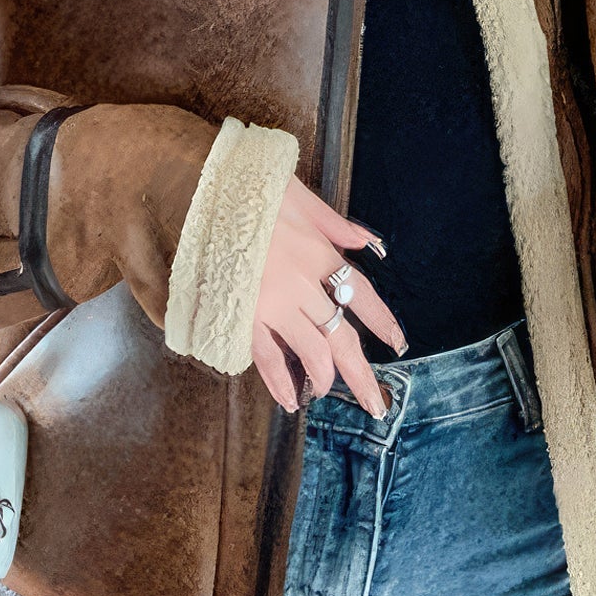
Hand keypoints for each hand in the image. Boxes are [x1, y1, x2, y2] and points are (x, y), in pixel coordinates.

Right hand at [251, 175, 406, 417]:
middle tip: (376, 403)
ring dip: (322, 377)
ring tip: (325, 392)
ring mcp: (271, 303)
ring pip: (310, 351)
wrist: (199, 194)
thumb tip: (367, 243)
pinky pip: (266, 356)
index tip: (397, 342)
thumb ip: (335, 224)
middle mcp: (302, 283)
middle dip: (360, 374)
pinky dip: (279, 381)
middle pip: (341, 336)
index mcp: (318, 253)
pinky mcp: (241, 314)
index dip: (381, 320)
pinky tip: (289, 399)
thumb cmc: (249, 191)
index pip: (360, 293)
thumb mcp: (300, 197)